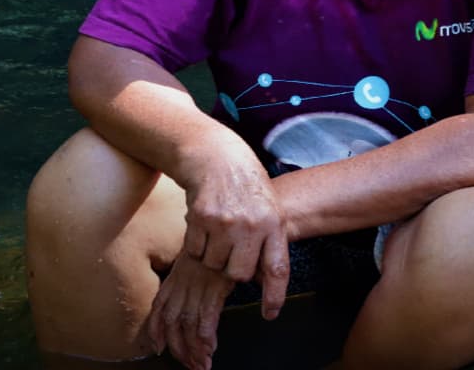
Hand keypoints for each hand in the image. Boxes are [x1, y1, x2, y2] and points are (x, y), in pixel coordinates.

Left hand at [146, 251, 233, 369]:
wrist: (227, 225)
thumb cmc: (215, 245)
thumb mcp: (195, 261)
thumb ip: (188, 281)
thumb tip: (185, 304)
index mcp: (175, 277)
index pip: (159, 308)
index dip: (156, 331)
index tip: (158, 348)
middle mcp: (183, 282)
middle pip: (173, 322)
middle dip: (178, 348)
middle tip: (189, 364)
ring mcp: (198, 284)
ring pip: (189, 323)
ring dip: (194, 348)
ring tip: (202, 363)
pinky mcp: (215, 284)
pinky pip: (207, 314)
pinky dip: (207, 334)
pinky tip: (210, 346)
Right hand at [178, 129, 290, 318]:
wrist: (219, 158)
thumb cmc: (248, 190)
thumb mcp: (270, 211)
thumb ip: (269, 244)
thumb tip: (263, 282)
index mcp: (274, 224)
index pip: (277, 269)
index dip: (273, 295)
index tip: (269, 314)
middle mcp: (252, 224)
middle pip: (239, 274)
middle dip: (233, 270)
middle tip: (232, 250)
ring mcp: (225, 221)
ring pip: (215, 266)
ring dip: (213, 258)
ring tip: (219, 234)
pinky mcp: (202, 218)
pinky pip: (196, 252)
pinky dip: (197, 246)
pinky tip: (205, 227)